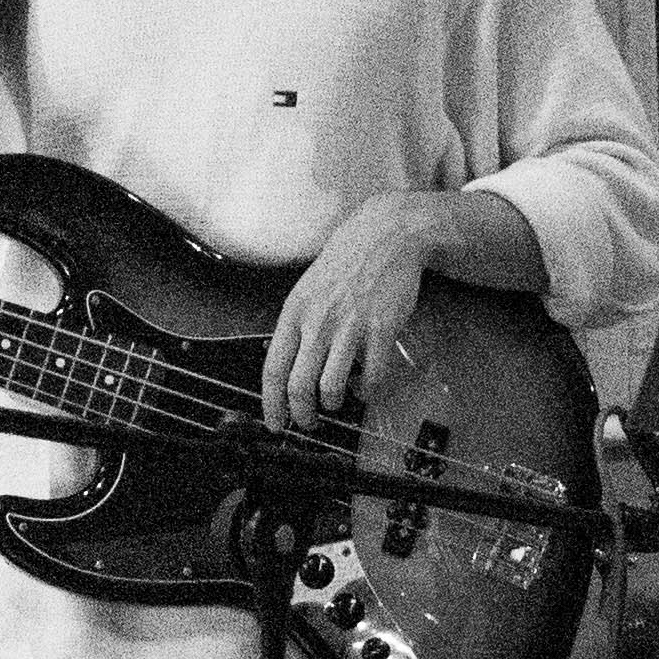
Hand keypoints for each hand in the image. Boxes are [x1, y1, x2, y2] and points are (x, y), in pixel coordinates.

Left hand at [262, 192, 470, 438]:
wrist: (386, 235)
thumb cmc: (346, 263)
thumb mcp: (307, 289)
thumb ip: (297, 325)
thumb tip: (288, 366)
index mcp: (294, 312)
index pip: (273, 370)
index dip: (271, 404)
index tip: (274, 424)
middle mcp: (317, 322)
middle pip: (299, 387)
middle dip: (302, 415)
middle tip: (309, 423)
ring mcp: (350, 327)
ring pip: (332, 388)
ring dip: (334, 404)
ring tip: (338, 401)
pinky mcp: (381, 330)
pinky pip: (372, 378)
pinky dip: (367, 392)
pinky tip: (365, 385)